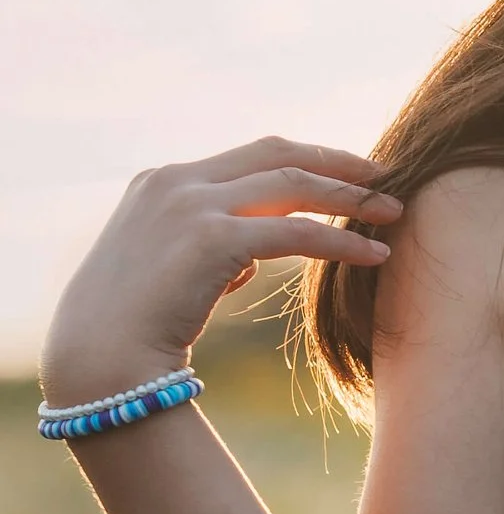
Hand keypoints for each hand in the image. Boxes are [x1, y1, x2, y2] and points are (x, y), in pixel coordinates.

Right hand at [41, 139, 402, 409]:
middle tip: (385, 176)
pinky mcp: (212, 240)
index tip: (345, 172)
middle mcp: (176, 182)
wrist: (99, 359)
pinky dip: (341, 241)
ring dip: (351, 197)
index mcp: (162, 181)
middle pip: (277, 153)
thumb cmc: (132, 330)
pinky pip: (296, 233)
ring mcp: (192, 205)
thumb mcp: (167, 275)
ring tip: (394, 214)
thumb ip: (208, 254)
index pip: (248, 156)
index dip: (303, 160)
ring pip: (293, 185)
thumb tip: (249, 264)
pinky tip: (375, 255)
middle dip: (337, 162)